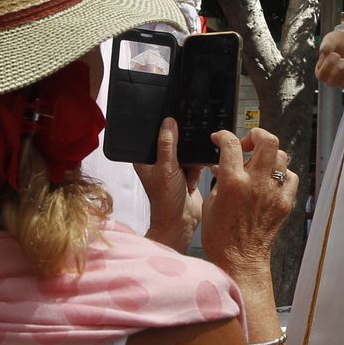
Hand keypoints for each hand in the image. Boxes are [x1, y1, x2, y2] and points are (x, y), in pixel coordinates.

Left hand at [137, 118, 202, 252]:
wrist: (181, 222)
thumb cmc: (165, 201)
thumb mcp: (166, 168)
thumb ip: (168, 144)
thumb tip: (168, 122)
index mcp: (146, 159)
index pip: (154, 136)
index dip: (163, 131)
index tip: (174, 127)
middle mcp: (159, 161)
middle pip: (173, 141)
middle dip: (182, 150)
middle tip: (183, 159)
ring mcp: (173, 167)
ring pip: (187, 151)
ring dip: (191, 163)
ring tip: (187, 177)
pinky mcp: (187, 173)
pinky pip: (196, 161)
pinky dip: (197, 170)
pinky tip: (192, 182)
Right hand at [203, 128, 297, 275]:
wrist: (239, 260)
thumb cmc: (221, 236)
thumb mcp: (211, 202)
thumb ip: (219, 179)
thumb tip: (222, 165)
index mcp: (233, 182)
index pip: (231, 144)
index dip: (223, 135)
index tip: (220, 138)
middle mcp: (256, 184)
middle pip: (267, 141)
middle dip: (256, 135)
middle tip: (247, 144)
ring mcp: (273, 193)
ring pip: (281, 156)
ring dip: (268, 155)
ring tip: (258, 163)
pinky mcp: (284, 203)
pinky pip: (291, 177)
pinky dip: (282, 173)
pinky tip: (271, 180)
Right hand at [315, 31, 343, 89]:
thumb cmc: (338, 43)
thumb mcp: (331, 39)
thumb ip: (327, 44)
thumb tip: (324, 50)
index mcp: (321, 70)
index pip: (321, 75)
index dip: (328, 65)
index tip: (334, 54)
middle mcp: (330, 78)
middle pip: (331, 82)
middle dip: (338, 70)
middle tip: (343, 59)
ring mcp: (342, 81)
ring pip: (342, 85)